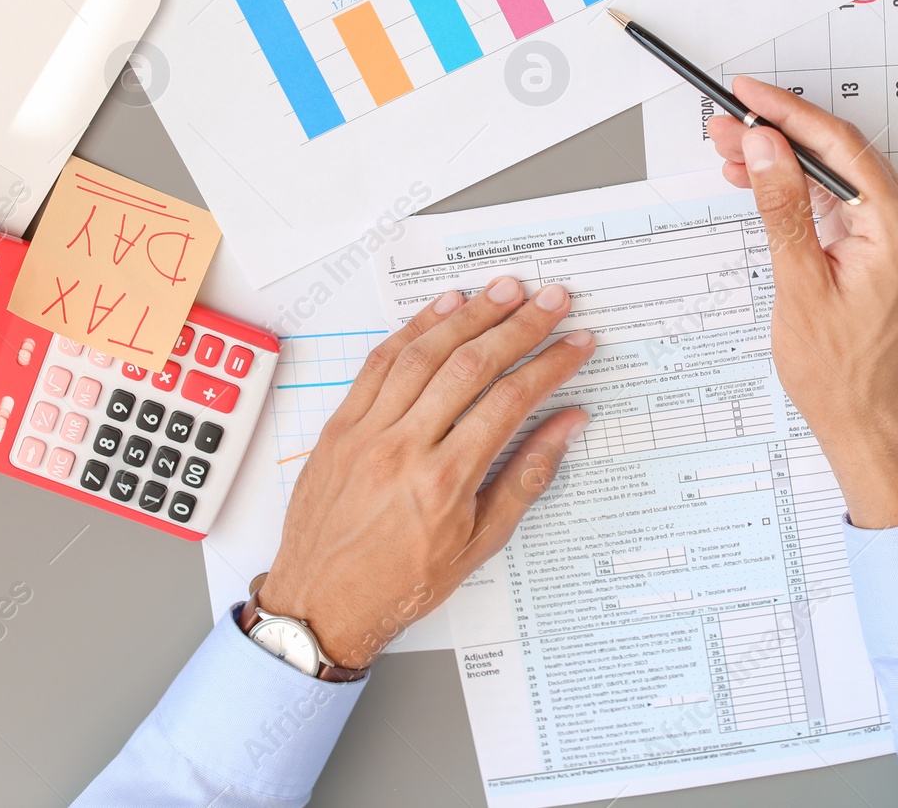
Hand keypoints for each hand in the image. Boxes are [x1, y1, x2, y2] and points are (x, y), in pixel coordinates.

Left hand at [255, 277, 594, 668]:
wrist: (321, 606)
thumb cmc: (400, 583)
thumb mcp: (479, 543)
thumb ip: (526, 477)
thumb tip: (566, 426)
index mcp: (444, 482)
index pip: (510, 403)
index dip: (550, 365)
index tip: (576, 344)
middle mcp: (404, 449)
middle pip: (471, 367)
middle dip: (519, 326)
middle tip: (553, 299)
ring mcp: (367, 433)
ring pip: (424, 354)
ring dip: (469, 315)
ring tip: (506, 290)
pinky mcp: (340, 426)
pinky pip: (379, 364)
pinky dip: (413, 329)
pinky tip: (444, 309)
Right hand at [709, 78, 897, 527]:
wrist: (869, 423)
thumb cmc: (840, 373)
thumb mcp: (799, 285)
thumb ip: (783, 208)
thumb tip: (768, 148)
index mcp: (897, 228)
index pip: (838, 146)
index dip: (786, 113)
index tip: (747, 94)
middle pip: (838, 156)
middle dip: (778, 136)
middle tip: (726, 127)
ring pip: (838, 177)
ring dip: (786, 163)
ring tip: (733, 152)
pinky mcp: (889, 250)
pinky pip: (844, 203)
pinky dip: (803, 192)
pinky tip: (765, 185)